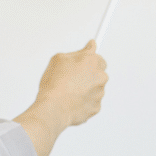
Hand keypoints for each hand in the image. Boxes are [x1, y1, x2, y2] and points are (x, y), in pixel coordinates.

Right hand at [14, 40, 107, 155]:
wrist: (54, 108)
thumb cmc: (55, 84)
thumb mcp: (59, 59)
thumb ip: (77, 52)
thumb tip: (89, 47)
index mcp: (92, 61)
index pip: (97, 56)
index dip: (88, 59)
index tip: (84, 60)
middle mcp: (100, 76)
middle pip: (97, 72)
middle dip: (87, 74)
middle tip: (71, 77)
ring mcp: (100, 93)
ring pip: (94, 88)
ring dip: (85, 88)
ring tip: (68, 91)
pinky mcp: (96, 107)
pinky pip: (91, 102)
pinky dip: (83, 101)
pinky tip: (71, 100)